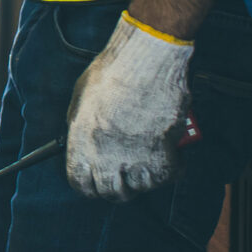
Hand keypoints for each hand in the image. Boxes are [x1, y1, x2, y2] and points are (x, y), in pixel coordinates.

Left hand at [65, 13, 193, 200]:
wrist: (144, 59)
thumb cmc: (112, 71)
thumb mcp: (81, 98)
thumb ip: (79, 125)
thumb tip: (82, 141)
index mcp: (81, 143)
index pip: (81, 184)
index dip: (90, 186)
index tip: (97, 183)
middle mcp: (106, 156)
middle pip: (112, 192)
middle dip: (118, 187)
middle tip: (125, 176)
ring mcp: (135, 157)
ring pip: (141, 187)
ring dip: (144, 178)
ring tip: (146, 163)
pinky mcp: (164, 152)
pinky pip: (168, 175)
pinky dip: (172, 170)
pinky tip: (171, 158)